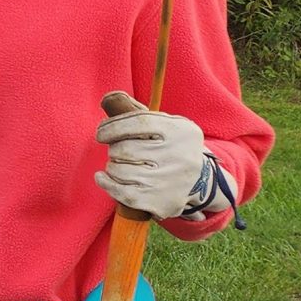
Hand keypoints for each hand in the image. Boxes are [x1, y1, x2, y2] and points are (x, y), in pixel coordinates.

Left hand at [94, 93, 213, 219]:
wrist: (200, 183)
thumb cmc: (171, 148)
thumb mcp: (166, 126)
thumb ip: (138, 113)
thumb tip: (108, 98)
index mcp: (180, 131)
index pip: (138, 123)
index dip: (112, 127)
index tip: (101, 133)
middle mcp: (178, 156)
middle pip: (124, 148)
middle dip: (115, 149)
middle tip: (120, 152)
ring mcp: (169, 181)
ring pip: (119, 170)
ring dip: (112, 166)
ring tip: (121, 165)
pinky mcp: (159, 202)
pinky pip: (119, 191)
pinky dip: (106, 182)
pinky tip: (103, 177)